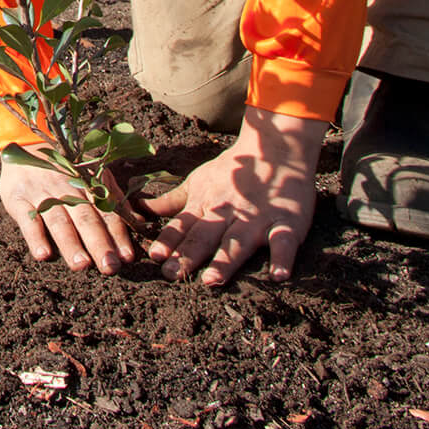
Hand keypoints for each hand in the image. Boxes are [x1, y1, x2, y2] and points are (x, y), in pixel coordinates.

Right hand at [0, 156, 138, 274]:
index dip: (117, 234)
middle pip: (85, 218)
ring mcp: (42, 193)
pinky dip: (35, 237)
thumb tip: (141, 223)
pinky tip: (42, 254)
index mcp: (88, 185)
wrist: (25, 143)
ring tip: (81, 265)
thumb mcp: (92, 176)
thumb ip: (114, 200)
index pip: (106, 212)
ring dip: (70, 243)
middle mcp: (67, 189)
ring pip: (59, 220)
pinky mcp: (18, 198)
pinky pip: (27, 218)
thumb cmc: (66, 168)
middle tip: (110, 266)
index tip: (127, 257)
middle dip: (99, 243)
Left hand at [143, 105, 327, 285]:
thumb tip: (142, 209)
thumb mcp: (199, 181)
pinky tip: (278, 275)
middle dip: (189, 255)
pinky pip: (284, 241)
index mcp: (206, 205)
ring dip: (225, 261)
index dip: (170, 240)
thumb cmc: (234, 170)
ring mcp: (258, 219)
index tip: (155, 256)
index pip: (183, 225)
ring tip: (212, 280)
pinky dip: (282, 258)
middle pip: (206, 237)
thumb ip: (172, 201)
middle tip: (173, 275)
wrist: (277, 148)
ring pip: (238, 242)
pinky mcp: (287, 222)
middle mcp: (229, 214)